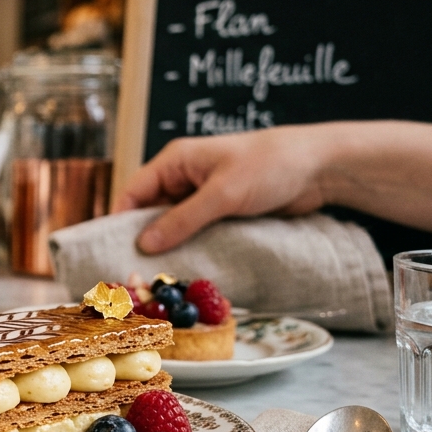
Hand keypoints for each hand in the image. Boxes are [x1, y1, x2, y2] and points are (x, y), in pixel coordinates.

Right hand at [116, 126, 331, 252]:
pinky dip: (192, 246)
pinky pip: (197, 231)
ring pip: (174, 224)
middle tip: (137, 269)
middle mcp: (185, 177)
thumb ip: (182, 220)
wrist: (320, 167)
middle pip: (151, 211)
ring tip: (162, 271)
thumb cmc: (270, 165)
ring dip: (171, 245)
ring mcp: (204, 195)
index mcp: (176, 161)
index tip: (112, 250)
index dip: (120, 219)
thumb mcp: (222, 194)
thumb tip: (145, 244)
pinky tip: (189, 264)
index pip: (134, 190)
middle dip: (145, 237)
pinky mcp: (223, 211)